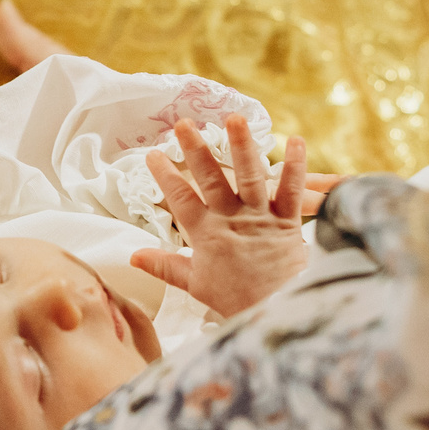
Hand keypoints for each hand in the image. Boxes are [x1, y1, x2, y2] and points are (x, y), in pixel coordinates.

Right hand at [132, 120, 328, 315]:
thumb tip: (133, 256)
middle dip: (196, 149)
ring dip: (242, 146)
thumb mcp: (196, 285)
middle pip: (211, 178)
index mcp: (206, 234)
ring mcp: (260, 217)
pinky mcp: (288, 220)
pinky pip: (292, 189)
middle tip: (184, 124)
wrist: (278, 311)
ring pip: (249, 176)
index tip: (153, 154)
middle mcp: (231, 219)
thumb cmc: (237, 301)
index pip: (180, 198)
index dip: (165, 175)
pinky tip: (295, 141)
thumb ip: (165, 266)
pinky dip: (295, 166)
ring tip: (234, 118)